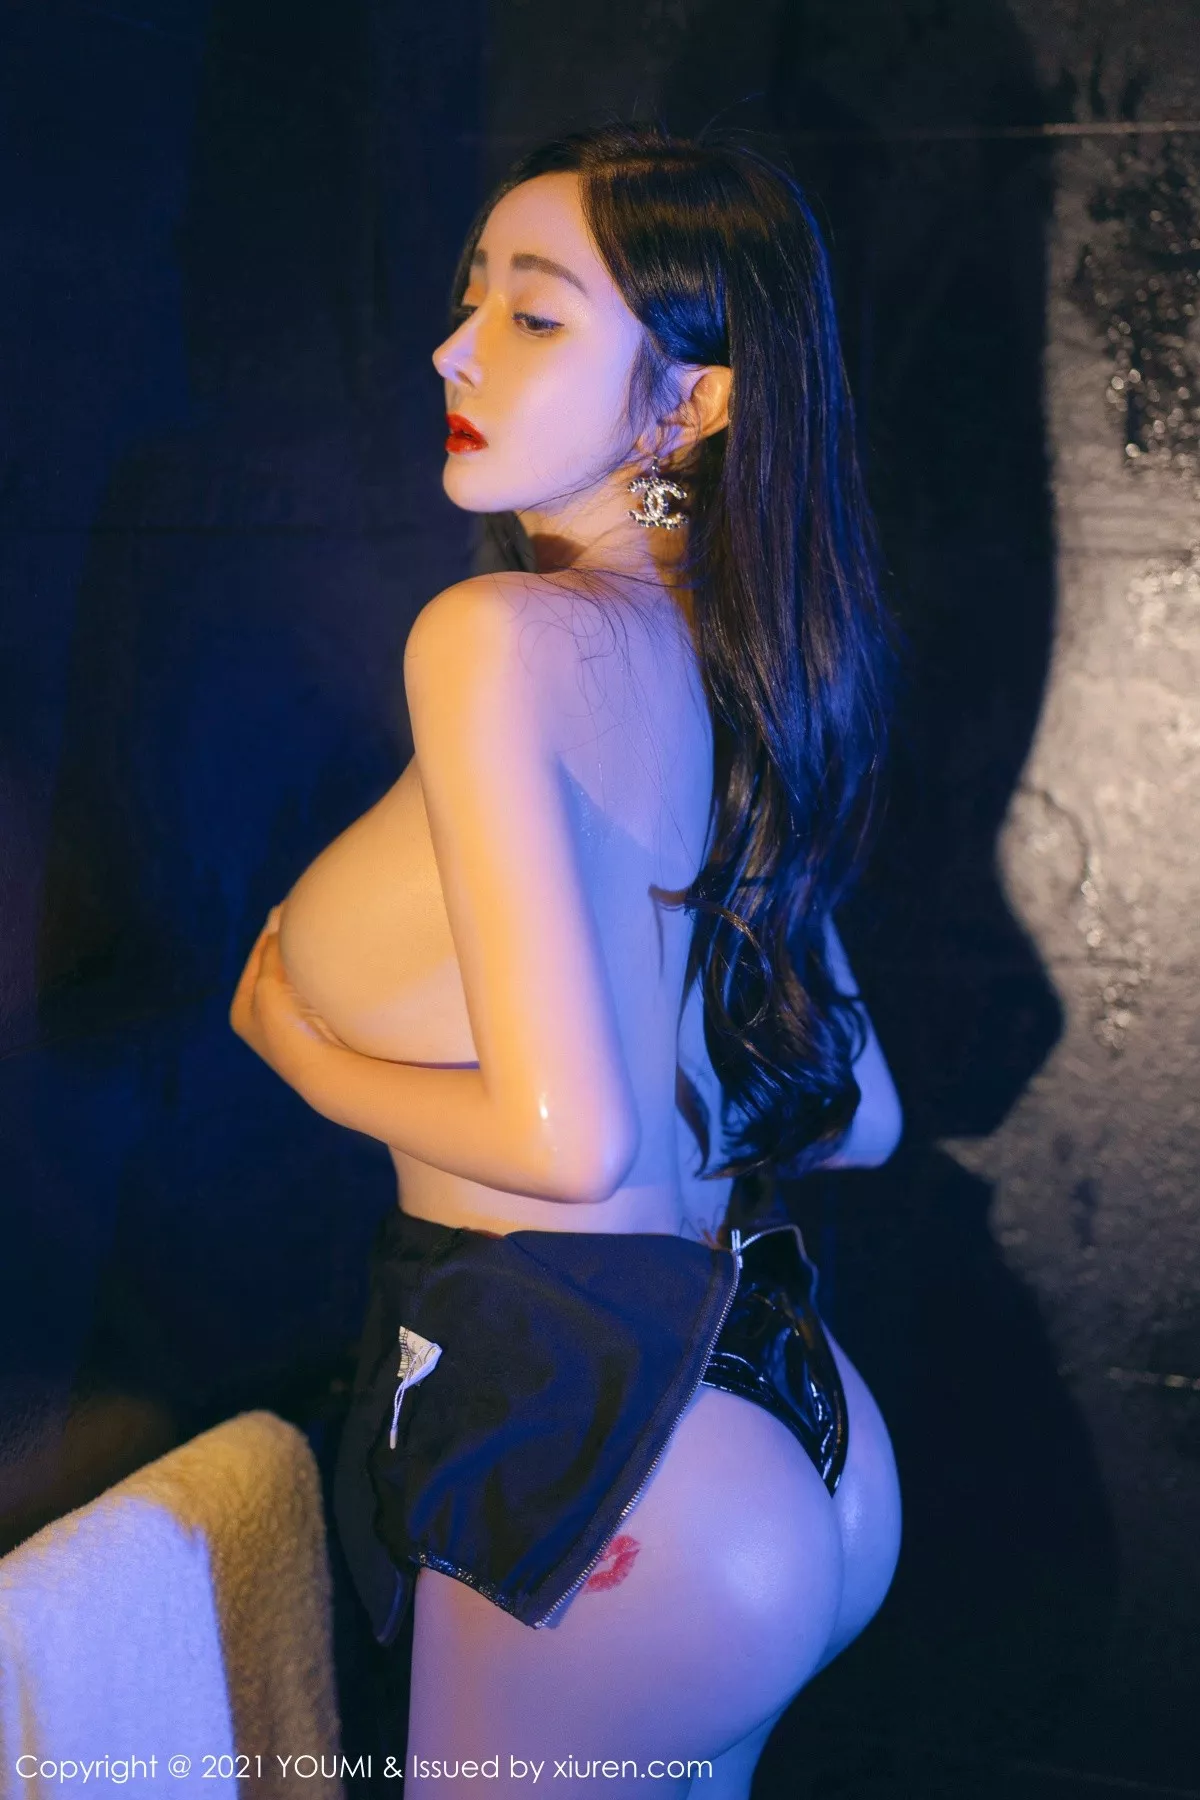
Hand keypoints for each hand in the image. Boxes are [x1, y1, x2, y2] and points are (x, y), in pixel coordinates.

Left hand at [229, 905, 351, 1094]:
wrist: (322, 1070)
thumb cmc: (287, 1029)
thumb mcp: (267, 985)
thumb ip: (271, 951)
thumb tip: (277, 915)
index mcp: (242, 1010)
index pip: (256, 958)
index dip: (272, 933)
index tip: (287, 908)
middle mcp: (261, 1019)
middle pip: (275, 968)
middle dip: (290, 945)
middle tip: (305, 915)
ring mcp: (289, 1024)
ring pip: (296, 978)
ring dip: (307, 960)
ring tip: (320, 933)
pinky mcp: (315, 1028)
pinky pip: (314, 990)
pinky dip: (320, 975)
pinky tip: (332, 961)